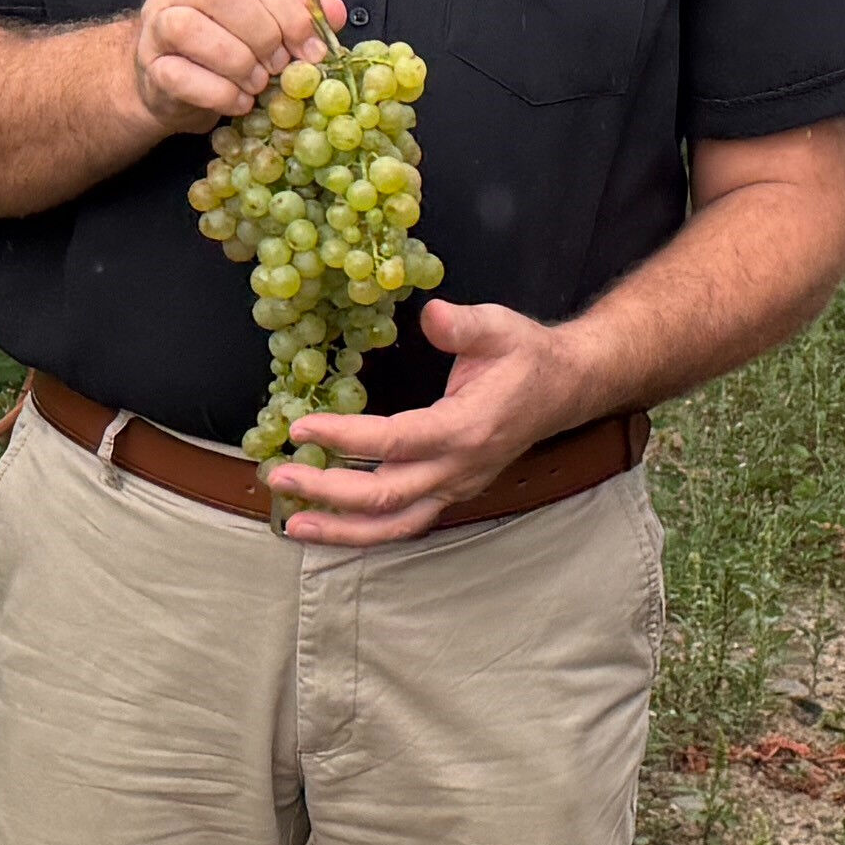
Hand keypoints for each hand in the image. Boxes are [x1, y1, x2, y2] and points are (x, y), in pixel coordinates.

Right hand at [131, 0, 338, 131]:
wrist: (173, 78)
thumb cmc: (220, 41)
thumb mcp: (262, 17)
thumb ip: (295, 11)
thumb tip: (335, 10)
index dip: (290, 16)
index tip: (311, 48)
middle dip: (262, 35)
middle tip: (280, 65)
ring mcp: (156, 23)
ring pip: (191, 29)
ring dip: (238, 63)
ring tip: (257, 83)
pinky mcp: (150, 65)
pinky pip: (180, 76)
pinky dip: (219, 93)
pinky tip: (238, 101)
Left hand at [270, 297, 599, 546]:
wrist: (566, 389)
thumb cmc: (528, 356)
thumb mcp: (501, 327)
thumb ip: (463, 324)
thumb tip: (431, 315)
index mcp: (467, 429)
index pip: (394, 442)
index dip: (344, 439)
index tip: (301, 429)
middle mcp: (459, 469)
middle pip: (385, 497)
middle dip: (327, 492)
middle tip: (278, 477)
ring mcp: (456, 487)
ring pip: (395, 525)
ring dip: (341, 529)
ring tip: (293, 522)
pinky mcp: (451, 492)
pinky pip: (404, 522)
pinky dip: (363, 530)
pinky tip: (328, 523)